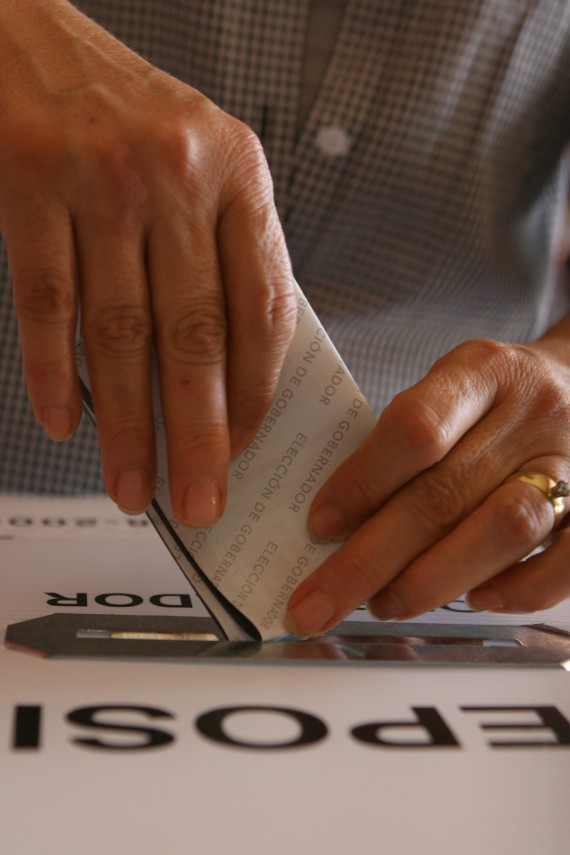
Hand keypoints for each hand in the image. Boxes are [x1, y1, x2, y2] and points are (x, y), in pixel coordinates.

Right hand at [0, 0, 295, 524]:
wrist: (32, 40)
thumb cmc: (131, 118)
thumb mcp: (205, 165)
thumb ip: (225, 255)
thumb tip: (235, 373)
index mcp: (238, 175)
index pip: (262, 307)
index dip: (256, 390)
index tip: (248, 448)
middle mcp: (176, 176)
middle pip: (194, 335)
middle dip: (199, 433)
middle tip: (203, 500)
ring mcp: (100, 180)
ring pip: (120, 332)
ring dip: (127, 424)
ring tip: (131, 485)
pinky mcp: (29, 184)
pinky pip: (46, 302)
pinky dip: (55, 372)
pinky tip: (66, 423)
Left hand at [285, 333, 569, 636]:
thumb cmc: (494, 396)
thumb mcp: (448, 386)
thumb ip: (405, 438)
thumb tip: (339, 522)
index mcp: (481, 370)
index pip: (416, 428)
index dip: (362, 482)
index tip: (318, 526)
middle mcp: (531, 413)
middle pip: (445, 493)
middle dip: (370, 559)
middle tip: (318, 603)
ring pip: (504, 529)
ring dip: (433, 579)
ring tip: (383, 604)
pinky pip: (568, 561)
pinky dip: (518, 589)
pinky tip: (476, 600)